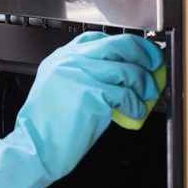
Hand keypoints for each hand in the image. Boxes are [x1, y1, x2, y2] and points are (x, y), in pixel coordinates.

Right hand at [0, 32, 162, 187]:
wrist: (33, 149)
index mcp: (59, 59)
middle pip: (118, 45)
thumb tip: (120, 78)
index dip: (124, 44)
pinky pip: (125, 95)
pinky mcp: (91, 95)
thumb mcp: (59, 91)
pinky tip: (135, 111)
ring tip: (148, 93)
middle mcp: (69, 62)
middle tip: (154, 65)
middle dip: (143, 54)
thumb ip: (84, 77)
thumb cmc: (45, 129)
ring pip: (127, 69)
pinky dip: (136, 104)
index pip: (98, 39)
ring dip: (144, 82)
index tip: (138, 52)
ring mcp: (80, 76)